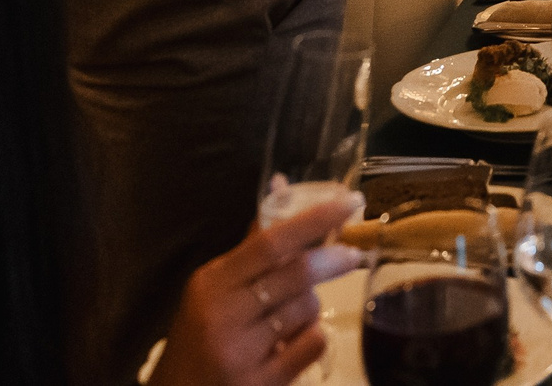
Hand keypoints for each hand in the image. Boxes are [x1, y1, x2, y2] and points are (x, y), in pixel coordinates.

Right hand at [151, 191, 364, 385]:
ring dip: (313, 304)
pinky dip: (313, 337)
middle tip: (352, 252)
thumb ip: (252, 242)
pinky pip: (312, 345)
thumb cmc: (199, 335)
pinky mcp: (261, 384)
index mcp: (212, 283)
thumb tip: (281, 185)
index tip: (350, 202)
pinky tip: (294, 342)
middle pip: (296, 274)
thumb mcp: (214, 288)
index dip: (315, 219)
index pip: (270, 241)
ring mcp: (241, 354)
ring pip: (307, 310)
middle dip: (333, 258)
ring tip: (294, 312)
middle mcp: (223, 316)